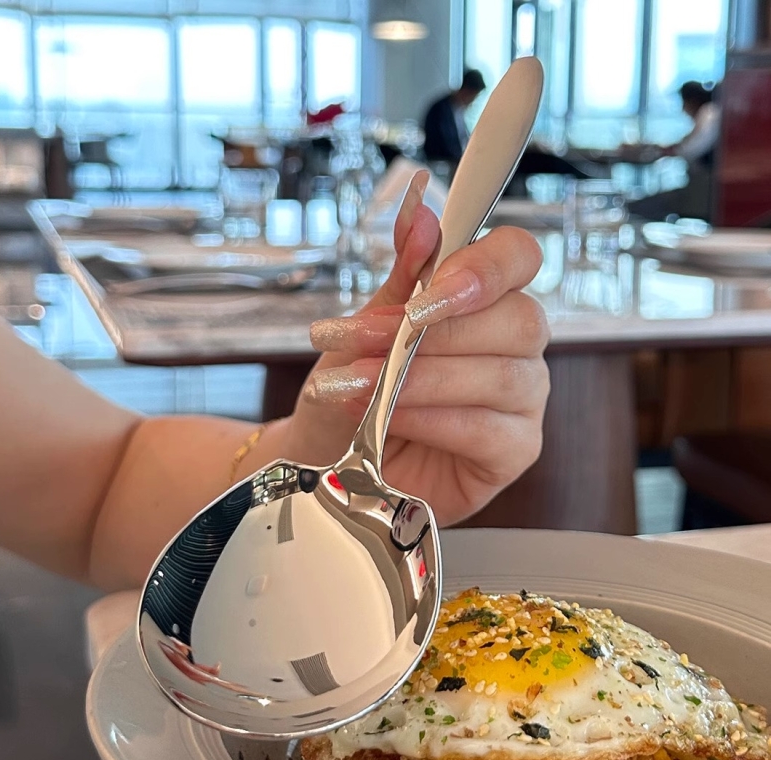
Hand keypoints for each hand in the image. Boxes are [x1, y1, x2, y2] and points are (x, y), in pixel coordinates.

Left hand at [281, 172, 549, 525]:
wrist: (327, 456)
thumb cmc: (352, 388)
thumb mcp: (366, 327)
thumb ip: (401, 275)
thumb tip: (421, 211)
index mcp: (487, 302)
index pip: (519, 259)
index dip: (484, 267)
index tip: (426, 288)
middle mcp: (517, 347)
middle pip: (519, 320)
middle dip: (433, 333)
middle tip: (361, 342)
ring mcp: (523, 401)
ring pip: (501, 375)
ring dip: (418, 377)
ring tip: (356, 384)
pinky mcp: (515, 451)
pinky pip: (487, 429)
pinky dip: (429, 419)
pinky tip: (387, 421)